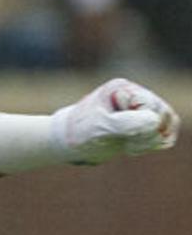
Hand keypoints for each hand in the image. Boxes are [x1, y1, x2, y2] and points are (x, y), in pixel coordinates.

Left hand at [51, 78, 178, 165]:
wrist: (69, 142)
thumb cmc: (81, 132)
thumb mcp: (100, 128)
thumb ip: (126, 124)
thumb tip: (154, 121)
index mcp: (121, 88)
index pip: (150, 108)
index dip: (141, 125)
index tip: (117, 131)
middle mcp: (133, 94)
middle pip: (164, 116)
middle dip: (147, 135)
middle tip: (123, 140)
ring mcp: (139, 108)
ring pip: (166, 127)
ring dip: (150, 141)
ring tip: (127, 143)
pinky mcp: (143, 122)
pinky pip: (163, 136)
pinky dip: (151, 145)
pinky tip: (131, 146)